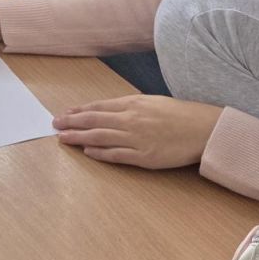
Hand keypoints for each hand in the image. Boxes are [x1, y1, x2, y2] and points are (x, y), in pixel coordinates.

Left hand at [52, 95, 221, 168]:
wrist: (203, 129)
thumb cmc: (181, 114)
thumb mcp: (153, 102)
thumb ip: (132, 106)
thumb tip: (111, 111)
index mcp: (133, 103)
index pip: (99, 107)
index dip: (79, 110)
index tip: (65, 113)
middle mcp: (131, 119)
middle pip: (94, 121)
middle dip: (72, 122)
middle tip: (55, 124)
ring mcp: (136, 139)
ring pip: (100, 138)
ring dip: (79, 138)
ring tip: (63, 138)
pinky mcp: (144, 157)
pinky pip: (117, 155)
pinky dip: (100, 154)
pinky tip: (87, 153)